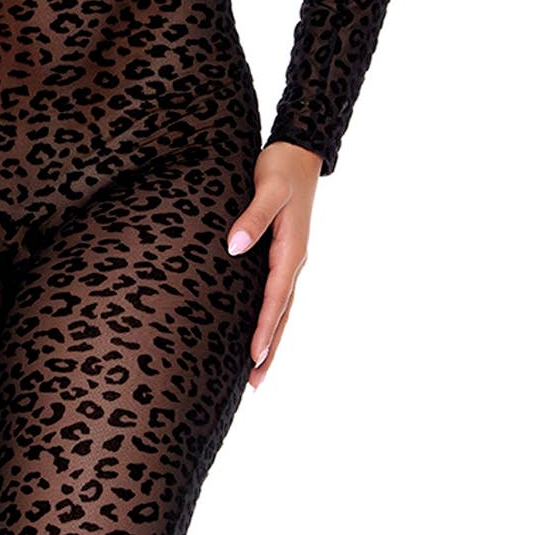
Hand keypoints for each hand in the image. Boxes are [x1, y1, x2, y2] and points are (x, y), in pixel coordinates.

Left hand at [225, 141, 321, 388]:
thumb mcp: (267, 187)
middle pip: (281, 314)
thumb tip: (234, 247)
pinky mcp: (283, 254)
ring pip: (281, 309)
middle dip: (270, 349)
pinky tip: (259, 332)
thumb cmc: (280, 167)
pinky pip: (277, 295)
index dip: (264, 329)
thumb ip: (252, 217)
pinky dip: (270, 319)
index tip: (254, 355)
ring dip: (271, 340)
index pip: (275, 298)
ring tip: (257, 371)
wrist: (299, 153)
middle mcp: (293, 260)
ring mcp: (290, 260)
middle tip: (255, 382)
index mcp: (291, 250)